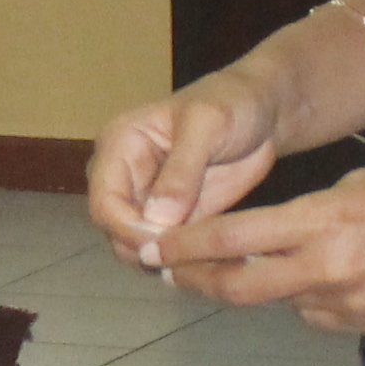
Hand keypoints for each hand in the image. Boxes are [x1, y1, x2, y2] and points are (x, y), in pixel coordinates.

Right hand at [85, 71, 283, 265]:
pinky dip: (186, 262)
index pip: (104, 202)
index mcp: (119, 146)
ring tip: (207, 259)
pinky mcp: (172, 220)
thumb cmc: (230, 103)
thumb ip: (182, 170)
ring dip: (167, 260)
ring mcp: (146, 202)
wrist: (260, 112)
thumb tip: (157, 219)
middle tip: (192, 256)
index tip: (166, 243)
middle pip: (114, 231)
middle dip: (147, 248)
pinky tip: (214, 260)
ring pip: (138, 247)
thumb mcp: (207, 125)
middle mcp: (123, 178)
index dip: (127, 229)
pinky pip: (168, 251)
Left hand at [157, 158, 364, 332]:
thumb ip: (313, 214)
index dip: (185, 247)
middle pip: (241, 288)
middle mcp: (330, 270)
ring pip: (284, 302)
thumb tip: (282, 234)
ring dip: (265, 287)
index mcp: (324, 222)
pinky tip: (327, 278)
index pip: (234, 240)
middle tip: (172, 274)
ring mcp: (352, 305)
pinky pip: (322, 315)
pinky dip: (311, 299)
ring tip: (257, 266)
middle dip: (201, 280)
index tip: (154, 248)